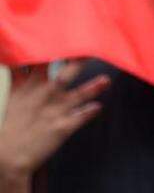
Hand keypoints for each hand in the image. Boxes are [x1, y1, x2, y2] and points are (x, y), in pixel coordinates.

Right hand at [0, 62, 109, 183]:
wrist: (8, 155)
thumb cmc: (12, 124)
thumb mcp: (13, 96)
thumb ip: (20, 77)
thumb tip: (17, 59)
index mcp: (30, 87)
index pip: (41, 63)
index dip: (53, 50)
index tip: (66, 37)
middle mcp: (44, 97)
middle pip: (63, 75)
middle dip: (78, 63)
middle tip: (92, 50)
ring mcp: (54, 112)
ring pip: (77, 96)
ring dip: (92, 88)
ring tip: (105, 80)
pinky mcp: (61, 128)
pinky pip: (79, 119)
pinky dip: (88, 113)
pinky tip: (98, 107)